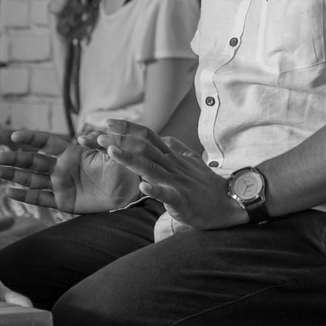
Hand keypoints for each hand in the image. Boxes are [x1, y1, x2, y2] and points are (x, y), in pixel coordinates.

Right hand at [0, 127, 136, 214]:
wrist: (130, 192)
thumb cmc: (124, 167)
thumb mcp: (114, 151)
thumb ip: (100, 143)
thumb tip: (83, 136)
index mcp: (72, 152)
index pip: (46, 142)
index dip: (30, 138)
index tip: (14, 135)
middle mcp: (62, 167)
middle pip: (33, 161)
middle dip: (14, 159)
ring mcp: (61, 184)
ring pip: (32, 179)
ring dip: (13, 175)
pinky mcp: (63, 202)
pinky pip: (41, 199)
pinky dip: (25, 196)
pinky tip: (9, 193)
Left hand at [96, 119, 242, 228]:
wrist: (232, 202)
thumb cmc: (206, 185)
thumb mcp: (189, 161)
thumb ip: (175, 149)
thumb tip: (163, 138)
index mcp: (171, 155)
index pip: (146, 136)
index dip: (126, 128)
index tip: (105, 123)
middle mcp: (171, 164)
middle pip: (142, 147)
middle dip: (117, 141)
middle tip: (94, 137)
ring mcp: (177, 181)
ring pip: (151, 166)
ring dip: (129, 158)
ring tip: (110, 152)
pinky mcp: (183, 200)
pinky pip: (168, 194)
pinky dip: (155, 190)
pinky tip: (143, 187)